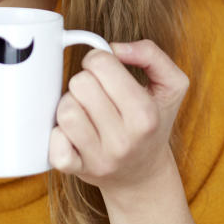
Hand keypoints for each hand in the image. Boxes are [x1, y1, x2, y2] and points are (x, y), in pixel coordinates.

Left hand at [49, 39, 189, 192]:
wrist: (142, 175)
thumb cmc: (154, 122)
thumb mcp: (171, 85)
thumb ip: (151, 55)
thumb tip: (116, 48)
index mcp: (145, 115)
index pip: (102, 64)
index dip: (99, 59)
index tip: (105, 70)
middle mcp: (123, 140)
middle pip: (80, 84)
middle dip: (85, 80)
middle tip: (96, 91)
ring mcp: (99, 158)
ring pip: (65, 110)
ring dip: (71, 104)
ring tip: (85, 110)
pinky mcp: (77, 170)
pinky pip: (53, 144)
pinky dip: (57, 133)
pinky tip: (72, 132)